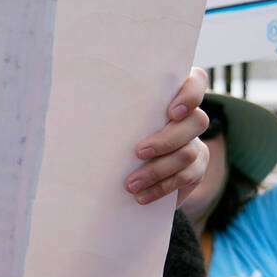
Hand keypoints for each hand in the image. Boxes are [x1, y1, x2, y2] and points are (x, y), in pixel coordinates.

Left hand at [127, 69, 208, 205]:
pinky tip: (141, 196)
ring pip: (189, 152)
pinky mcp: (197, 167)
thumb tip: (79, 107)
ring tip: (130, 184)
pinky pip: (186, 177)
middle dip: (166, 139)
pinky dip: (162, 187)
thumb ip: (114, 109)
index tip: (171, 112)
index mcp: (173, 96)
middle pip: (196, 121)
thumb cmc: (115, 134)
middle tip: (138, 152)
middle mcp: (190, 117)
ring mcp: (196, 142)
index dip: (191, 94)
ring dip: (157, 170)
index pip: (197, 81)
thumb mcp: (115, 118)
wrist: (126, 170)